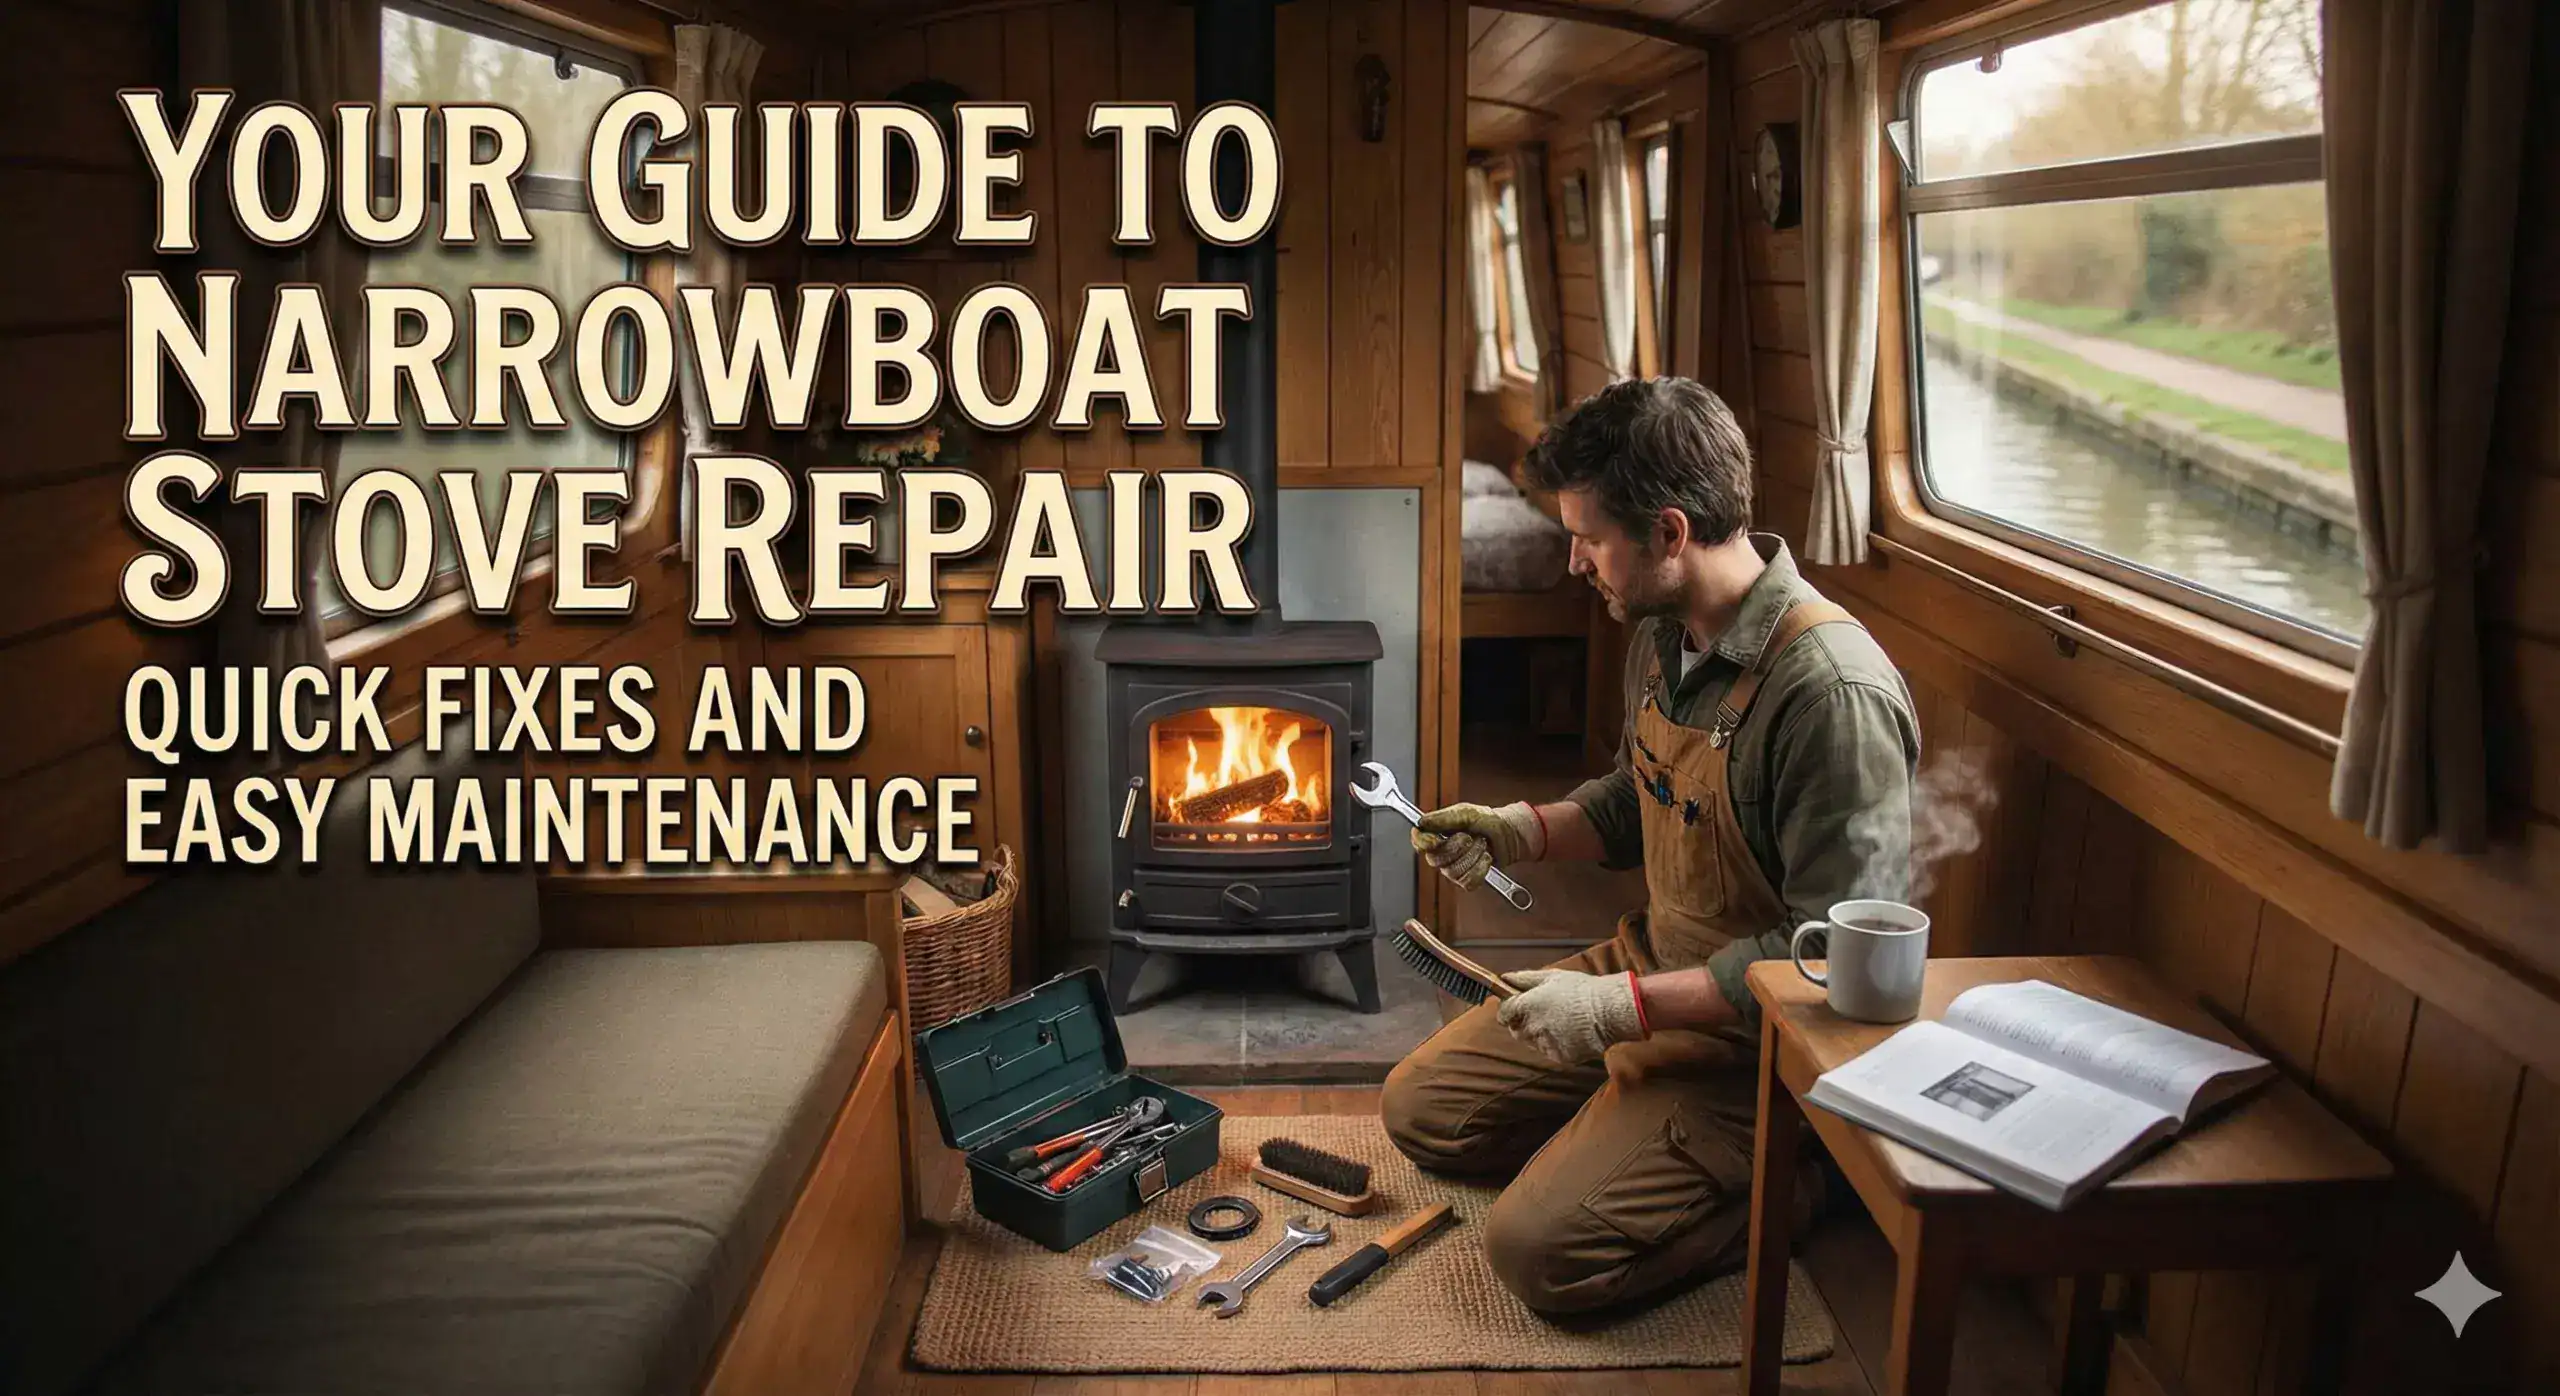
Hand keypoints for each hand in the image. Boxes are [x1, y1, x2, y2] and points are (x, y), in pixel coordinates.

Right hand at [1409, 801, 1540, 889]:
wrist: (1511, 834)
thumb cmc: (1489, 821)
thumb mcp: (1467, 813)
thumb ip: (1444, 818)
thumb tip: (1422, 822)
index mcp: (1438, 834)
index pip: (1419, 843)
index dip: (1423, 843)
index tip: (1435, 840)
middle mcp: (1443, 853)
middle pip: (1435, 860)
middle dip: (1457, 847)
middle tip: (1470, 837)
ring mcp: (1454, 868)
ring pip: (1452, 872)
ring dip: (1472, 857)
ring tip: (1482, 846)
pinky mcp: (1467, 880)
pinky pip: (1466, 882)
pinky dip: (1480, 869)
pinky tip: (1486, 859)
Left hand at [1495, 969, 1645, 1063]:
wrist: (1609, 1011)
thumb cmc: (1581, 990)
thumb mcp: (1551, 976)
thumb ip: (1524, 978)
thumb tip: (1504, 978)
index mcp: (1528, 1005)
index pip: (1503, 1013)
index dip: (1508, 1010)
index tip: (1516, 1008)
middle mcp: (1533, 1027)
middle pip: (1516, 1030)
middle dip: (1523, 1022)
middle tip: (1543, 1014)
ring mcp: (1545, 1044)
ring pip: (1532, 1042)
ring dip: (1539, 1034)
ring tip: (1560, 1022)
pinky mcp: (1559, 1056)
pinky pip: (1549, 1051)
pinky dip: (1555, 1044)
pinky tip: (1570, 1032)